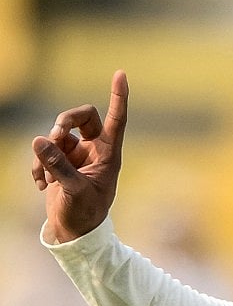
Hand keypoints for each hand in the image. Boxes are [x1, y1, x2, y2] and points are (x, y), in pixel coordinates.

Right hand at [31, 71, 128, 242]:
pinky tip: (42, 186)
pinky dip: (38, 166)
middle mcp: (94, 149)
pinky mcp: (60, 162)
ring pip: (56, 136)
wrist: (75, 232)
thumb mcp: (73, 190)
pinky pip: (44, 152)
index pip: (116, 119)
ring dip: (45, 153)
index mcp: (109, 153)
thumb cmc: (85, 212)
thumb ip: (57, 165)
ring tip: (44, 178)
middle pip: (79, 117)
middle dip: (62, 122)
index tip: (120, 74)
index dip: (119, 96)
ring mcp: (76, 155)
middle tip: (53, 136)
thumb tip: (39, 139)